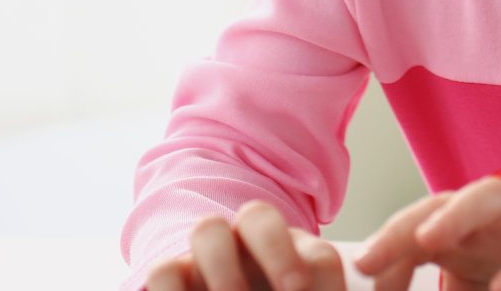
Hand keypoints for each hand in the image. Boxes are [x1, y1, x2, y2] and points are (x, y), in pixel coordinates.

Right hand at [145, 200, 345, 290]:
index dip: (324, 277)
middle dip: (278, 251)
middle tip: (296, 290)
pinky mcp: (170, 275)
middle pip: (259, 217)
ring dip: (225, 268)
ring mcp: (205, 255)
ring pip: (208, 229)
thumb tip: (336, 284)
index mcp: (295, 256)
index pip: (317, 255)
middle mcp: (248, 244)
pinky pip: (163, 270)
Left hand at [354, 179, 500, 290]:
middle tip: (369, 257)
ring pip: (494, 196)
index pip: (413, 229)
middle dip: (403, 221)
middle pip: (443, 199)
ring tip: (428, 239)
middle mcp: (491, 225)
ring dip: (458, 212)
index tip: (364, 273)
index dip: (385, 249)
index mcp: (462, 238)